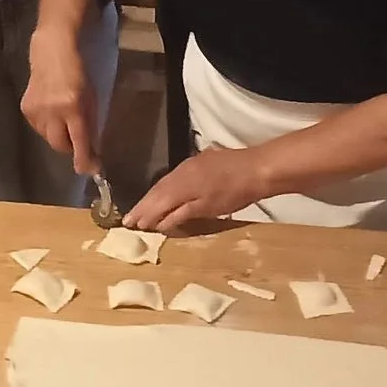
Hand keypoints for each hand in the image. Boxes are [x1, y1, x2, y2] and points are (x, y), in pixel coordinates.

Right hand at [21, 24, 97, 176]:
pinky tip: (51, 110)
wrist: (52, 50)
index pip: (80, 141)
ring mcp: (37, 110)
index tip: (90, 171)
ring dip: (59, 135)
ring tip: (63, 116)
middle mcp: (53, 111)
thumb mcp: (92, 98)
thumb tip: (93, 151)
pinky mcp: (26, 108)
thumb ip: (91, 124)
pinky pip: (39, 128)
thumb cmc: (78, 73)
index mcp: (74, 106)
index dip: (85, 160)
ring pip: (49, 138)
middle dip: (71, 147)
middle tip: (78, 139)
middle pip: (61, 145)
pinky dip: (48, 125)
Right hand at [125, 147, 270, 231]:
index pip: (156, 201)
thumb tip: (158, 223)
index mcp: (180, 185)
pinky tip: (164, 195)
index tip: (129, 225)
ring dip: (152, 197)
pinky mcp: (198, 162)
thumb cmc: (233, 193)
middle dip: (142, 205)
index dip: (143, 213)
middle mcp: (180, 172)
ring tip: (142, 210)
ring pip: (164, 182)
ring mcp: (189, 164)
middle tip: (129, 219)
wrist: (257, 168)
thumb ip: (181, 214)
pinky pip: (174, 177)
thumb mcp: (207, 208)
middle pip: (156, 190)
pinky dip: (165, 189)